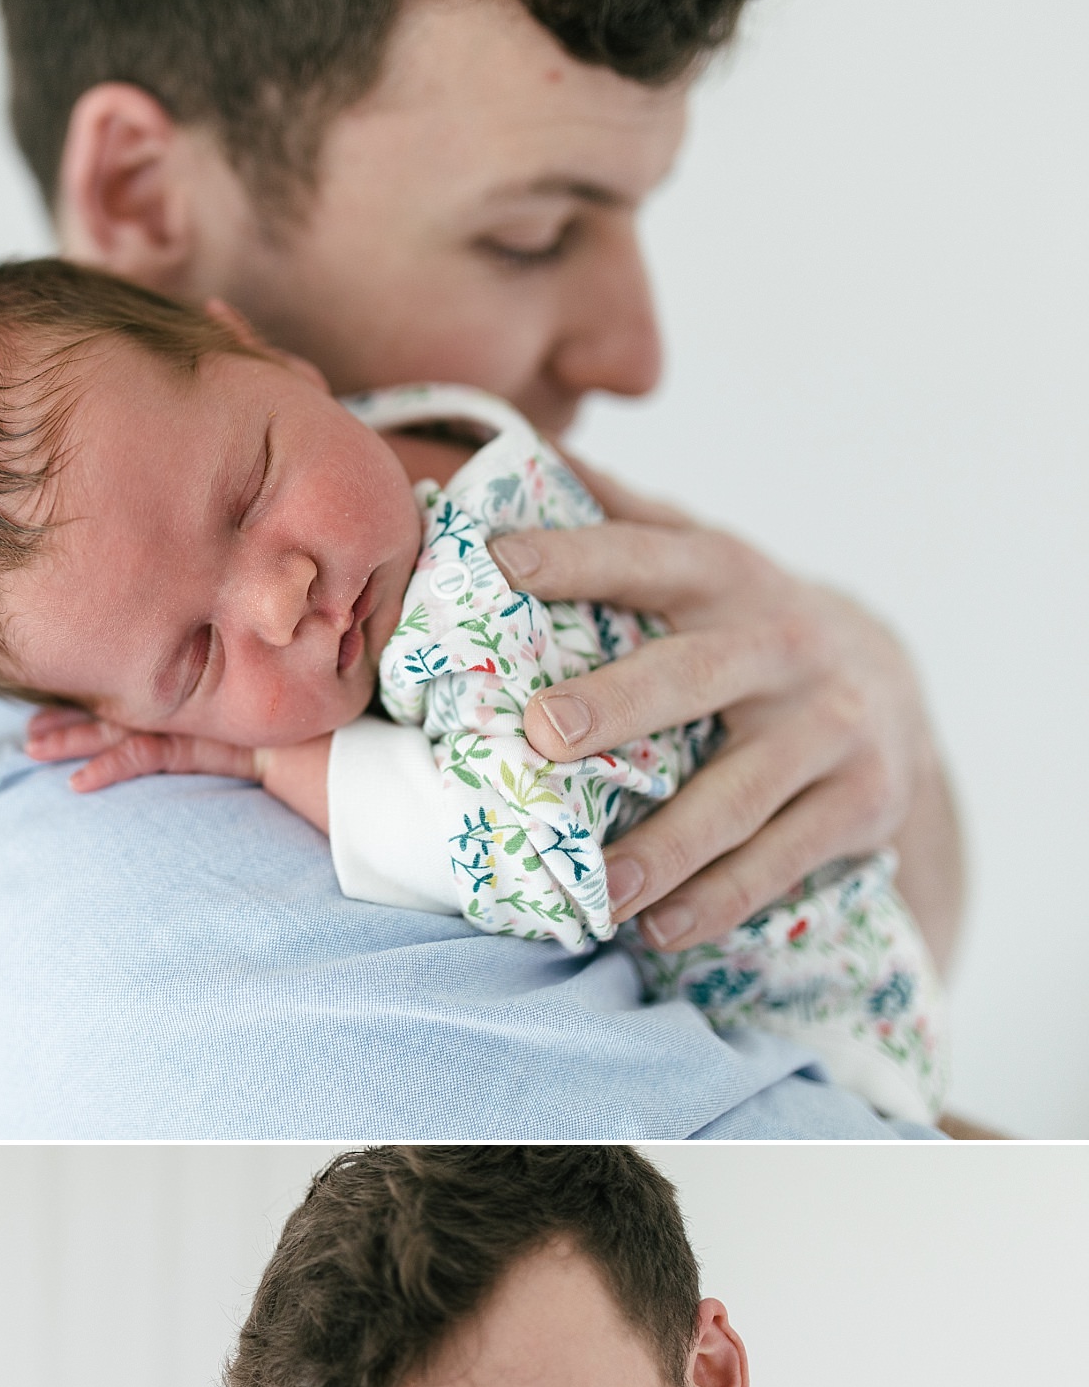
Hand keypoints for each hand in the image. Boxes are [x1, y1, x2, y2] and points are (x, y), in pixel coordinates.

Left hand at [26, 707, 332, 830]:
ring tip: (33, 748)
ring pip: (139, 722)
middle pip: (139, 702)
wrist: (399, 775)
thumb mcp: (299, 757)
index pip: (159, 697)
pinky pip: (163, 754)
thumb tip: (231, 758)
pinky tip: (78, 784)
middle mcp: (229, 701)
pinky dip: (117, 765)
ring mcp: (231, 717)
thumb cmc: (359, 769)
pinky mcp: (234, 743)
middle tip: (31, 728)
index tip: (62, 710)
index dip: (108, 702)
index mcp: (235, 699)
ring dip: (80, 735)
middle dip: (78, 713)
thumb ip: (258, 750)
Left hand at [488, 464, 961, 965]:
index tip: (497, 564)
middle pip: (696, 675)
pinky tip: (659, 931)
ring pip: (741, 792)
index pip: (646, 557)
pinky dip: (719, 901)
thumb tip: (514, 455)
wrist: (889, 691)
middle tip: (543, 734)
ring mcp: (829, 727)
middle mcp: (783, 644)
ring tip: (600, 890)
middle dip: (621, 703)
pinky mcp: (861, 802)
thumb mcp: (701, 564)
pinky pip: (781, 859)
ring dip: (667, 846)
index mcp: (729, 578)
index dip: (575, 556)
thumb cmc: (746, 627)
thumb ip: (619, 518)